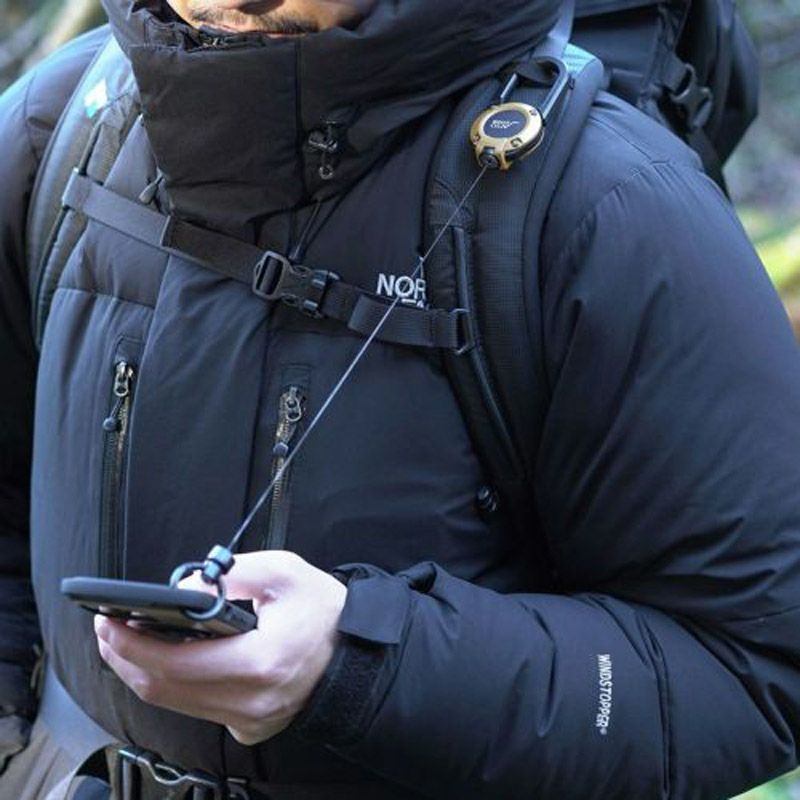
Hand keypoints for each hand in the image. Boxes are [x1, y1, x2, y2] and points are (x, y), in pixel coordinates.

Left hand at [94, 551, 346, 744]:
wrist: (356, 652)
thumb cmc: (324, 611)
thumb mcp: (285, 572)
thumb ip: (232, 574)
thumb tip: (186, 590)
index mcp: (261, 662)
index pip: (175, 664)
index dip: (132, 644)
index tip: (110, 620)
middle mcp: (251, 702)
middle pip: (164, 689)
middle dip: (125, 657)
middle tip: (107, 628)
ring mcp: (249, 721)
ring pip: (175, 703)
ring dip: (142, 672)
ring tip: (124, 641)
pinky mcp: (248, 727)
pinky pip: (196, 708)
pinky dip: (172, 684)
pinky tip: (163, 660)